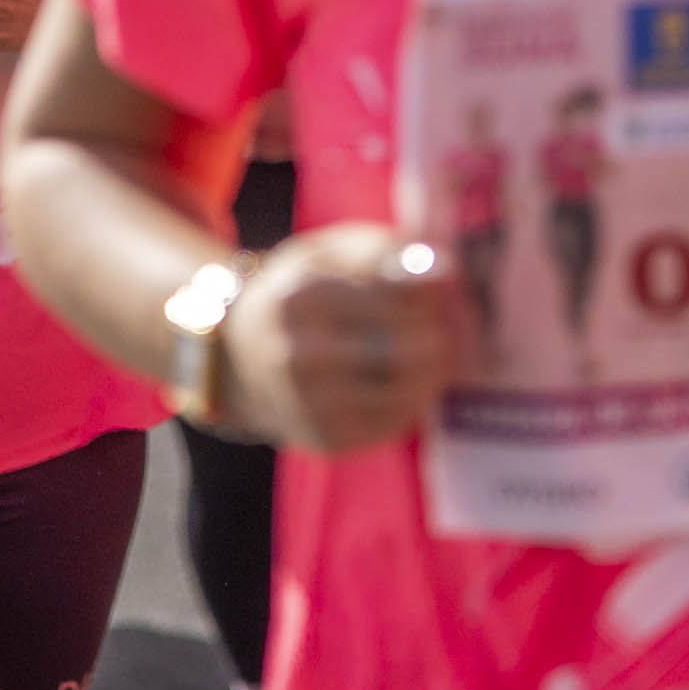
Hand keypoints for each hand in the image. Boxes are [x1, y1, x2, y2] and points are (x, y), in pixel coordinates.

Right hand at [221, 224, 465, 454]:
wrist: (239, 359)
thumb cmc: (299, 293)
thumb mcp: (329, 253)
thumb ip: (386, 251)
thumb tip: (444, 270)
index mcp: (302, 298)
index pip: (399, 302)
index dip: (433, 298)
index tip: (442, 296)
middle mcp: (300, 357)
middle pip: (407, 350)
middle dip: (440, 338)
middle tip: (449, 330)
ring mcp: (310, 404)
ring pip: (407, 391)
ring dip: (435, 372)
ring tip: (437, 355)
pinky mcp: (325, 439)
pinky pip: (395, 422)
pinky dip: (415, 400)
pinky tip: (409, 382)